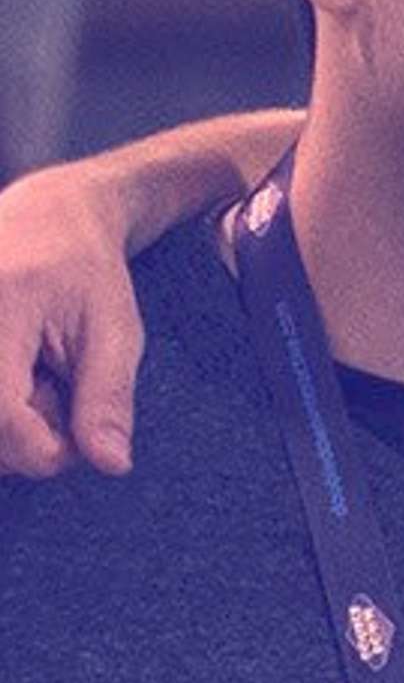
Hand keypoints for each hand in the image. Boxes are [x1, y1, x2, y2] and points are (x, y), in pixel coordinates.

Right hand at [0, 162, 148, 477]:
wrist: (46, 216)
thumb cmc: (88, 273)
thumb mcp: (114, 332)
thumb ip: (107, 399)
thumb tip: (111, 466)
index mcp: (3, 306)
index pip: (1, 412)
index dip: (42, 451)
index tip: (80, 448)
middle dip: (26, 437)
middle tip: (60, 398)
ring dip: (8, 424)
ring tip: (35, 383)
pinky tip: (13, 379)